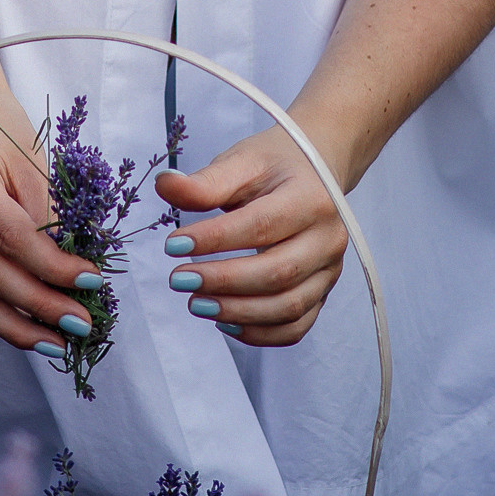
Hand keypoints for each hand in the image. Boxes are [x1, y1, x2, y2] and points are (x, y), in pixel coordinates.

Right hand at [0, 73, 105, 357]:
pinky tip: (24, 324)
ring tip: (56, 343)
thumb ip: (49, 216)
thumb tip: (75, 275)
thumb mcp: (32, 160)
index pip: (12, 238)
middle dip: (39, 306)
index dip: (54, 268)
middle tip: (80, 326)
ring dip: (15, 324)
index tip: (92, 283)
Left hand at [155, 122, 347, 346]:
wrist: (316, 173)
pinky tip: (224, 322)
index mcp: (312, 198)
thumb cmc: (275, 166)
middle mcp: (328, 238)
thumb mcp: (241, 162)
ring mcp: (329, 270)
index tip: (173, 246)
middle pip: (277, 272)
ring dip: (238, 312)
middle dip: (223, 282)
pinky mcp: (322, 292)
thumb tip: (165, 186)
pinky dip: (259, 333)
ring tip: (195, 303)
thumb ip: (206, 181)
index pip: (262, 225)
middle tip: (179, 280)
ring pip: (288, 306)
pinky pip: (295, 326)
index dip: (216, 240)